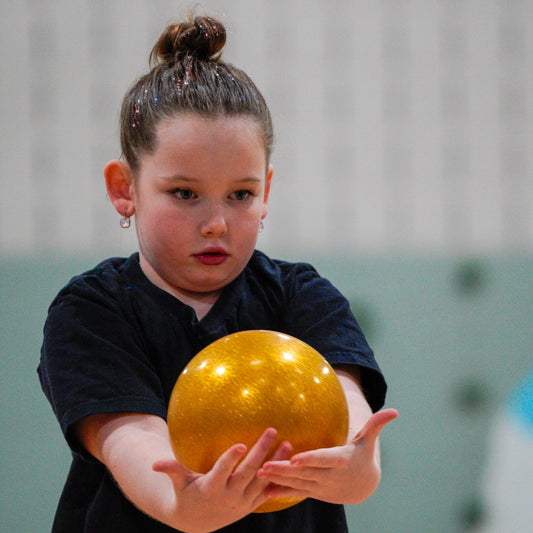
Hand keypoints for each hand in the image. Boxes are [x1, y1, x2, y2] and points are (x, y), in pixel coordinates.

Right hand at [153, 428, 291, 531]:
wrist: (199, 522)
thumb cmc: (187, 493)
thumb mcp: (179, 482)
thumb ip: (171, 470)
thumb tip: (154, 463)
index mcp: (212, 488)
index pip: (222, 471)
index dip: (231, 458)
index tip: (241, 444)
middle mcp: (229, 496)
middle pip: (248, 472)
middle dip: (261, 451)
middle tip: (271, 430)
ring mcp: (242, 502)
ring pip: (262, 481)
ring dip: (276, 462)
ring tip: (287, 443)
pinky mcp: (251, 504)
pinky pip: (268, 491)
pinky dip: (279, 479)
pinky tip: (290, 463)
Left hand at [256, 409, 397, 504]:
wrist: (363, 487)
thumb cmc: (362, 456)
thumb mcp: (368, 440)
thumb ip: (377, 424)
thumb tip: (394, 411)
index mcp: (339, 461)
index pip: (322, 459)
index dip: (309, 459)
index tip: (295, 458)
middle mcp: (328, 476)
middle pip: (303, 472)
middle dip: (284, 470)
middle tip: (264, 465)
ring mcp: (318, 486)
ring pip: (296, 483)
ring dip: (277, 479)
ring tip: (258, 472)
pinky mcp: (312, 490)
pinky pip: (294, 492)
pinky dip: (279, 492)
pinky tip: (262, 490)